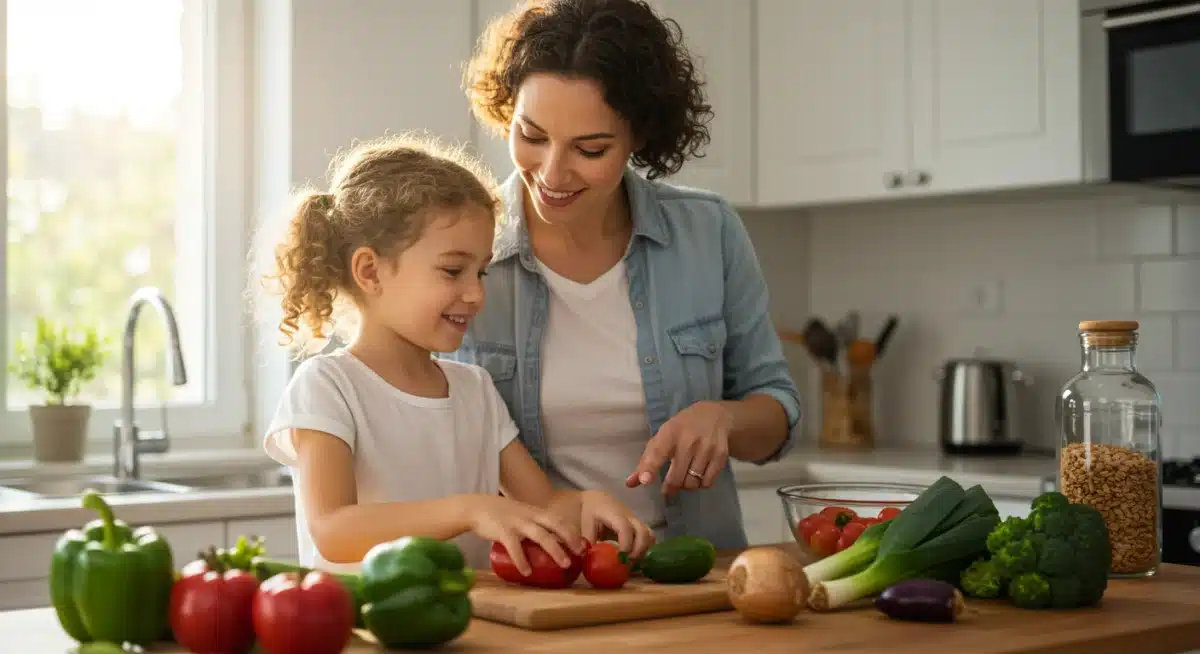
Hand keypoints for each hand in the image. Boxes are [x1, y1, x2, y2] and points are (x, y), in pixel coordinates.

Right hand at [465, 495, 585, 575]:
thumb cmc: (500, 514)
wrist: (475, 507)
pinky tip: (527, 572)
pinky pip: (514, 546)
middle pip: (555, 524)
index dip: (572, 531)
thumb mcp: (520, 514)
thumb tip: (547, 545)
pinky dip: (522, 560)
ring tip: (565, 564)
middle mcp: (529, 515)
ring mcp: (516, 522)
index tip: (584, 544)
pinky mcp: (502, 531)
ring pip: (540, 535)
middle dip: (571, 538)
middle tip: (581, 553)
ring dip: (555, 550)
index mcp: (534, 512)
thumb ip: (532, 525)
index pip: (558, 519)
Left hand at [578, 490, 655, 559]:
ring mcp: (636, 521)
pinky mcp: (638, 526)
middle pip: (643, 532)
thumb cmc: (589, 512)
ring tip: (631, 561)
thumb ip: (587, 543)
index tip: (620, 558)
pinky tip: (634, 557)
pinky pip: (649, 537)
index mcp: (613, 514)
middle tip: (627, 562)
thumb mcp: (585, 526)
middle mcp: (629, 516)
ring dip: (644, 550)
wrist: (596, 499)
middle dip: (638, 550)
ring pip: (649, 535)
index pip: (625, 528)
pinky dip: (645, 548)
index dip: (626, 544)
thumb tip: (587, 559)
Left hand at [625, 401, 732, 495]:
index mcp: (670, 432)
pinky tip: (697, 476)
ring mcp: (707, 448)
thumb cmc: (682, 428)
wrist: (714, 416)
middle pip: (677, 477)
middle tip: (667, 489)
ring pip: (692, 483)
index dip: (650, 467)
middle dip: (670, 487)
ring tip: (683, 478)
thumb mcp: (662, 437)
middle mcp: (689, 440)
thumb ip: (646, 461)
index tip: (644, 481)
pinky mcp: (721, 456)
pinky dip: (700, 485)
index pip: (658, 451)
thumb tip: (630, 483)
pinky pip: (707, 483)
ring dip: (685, 486)